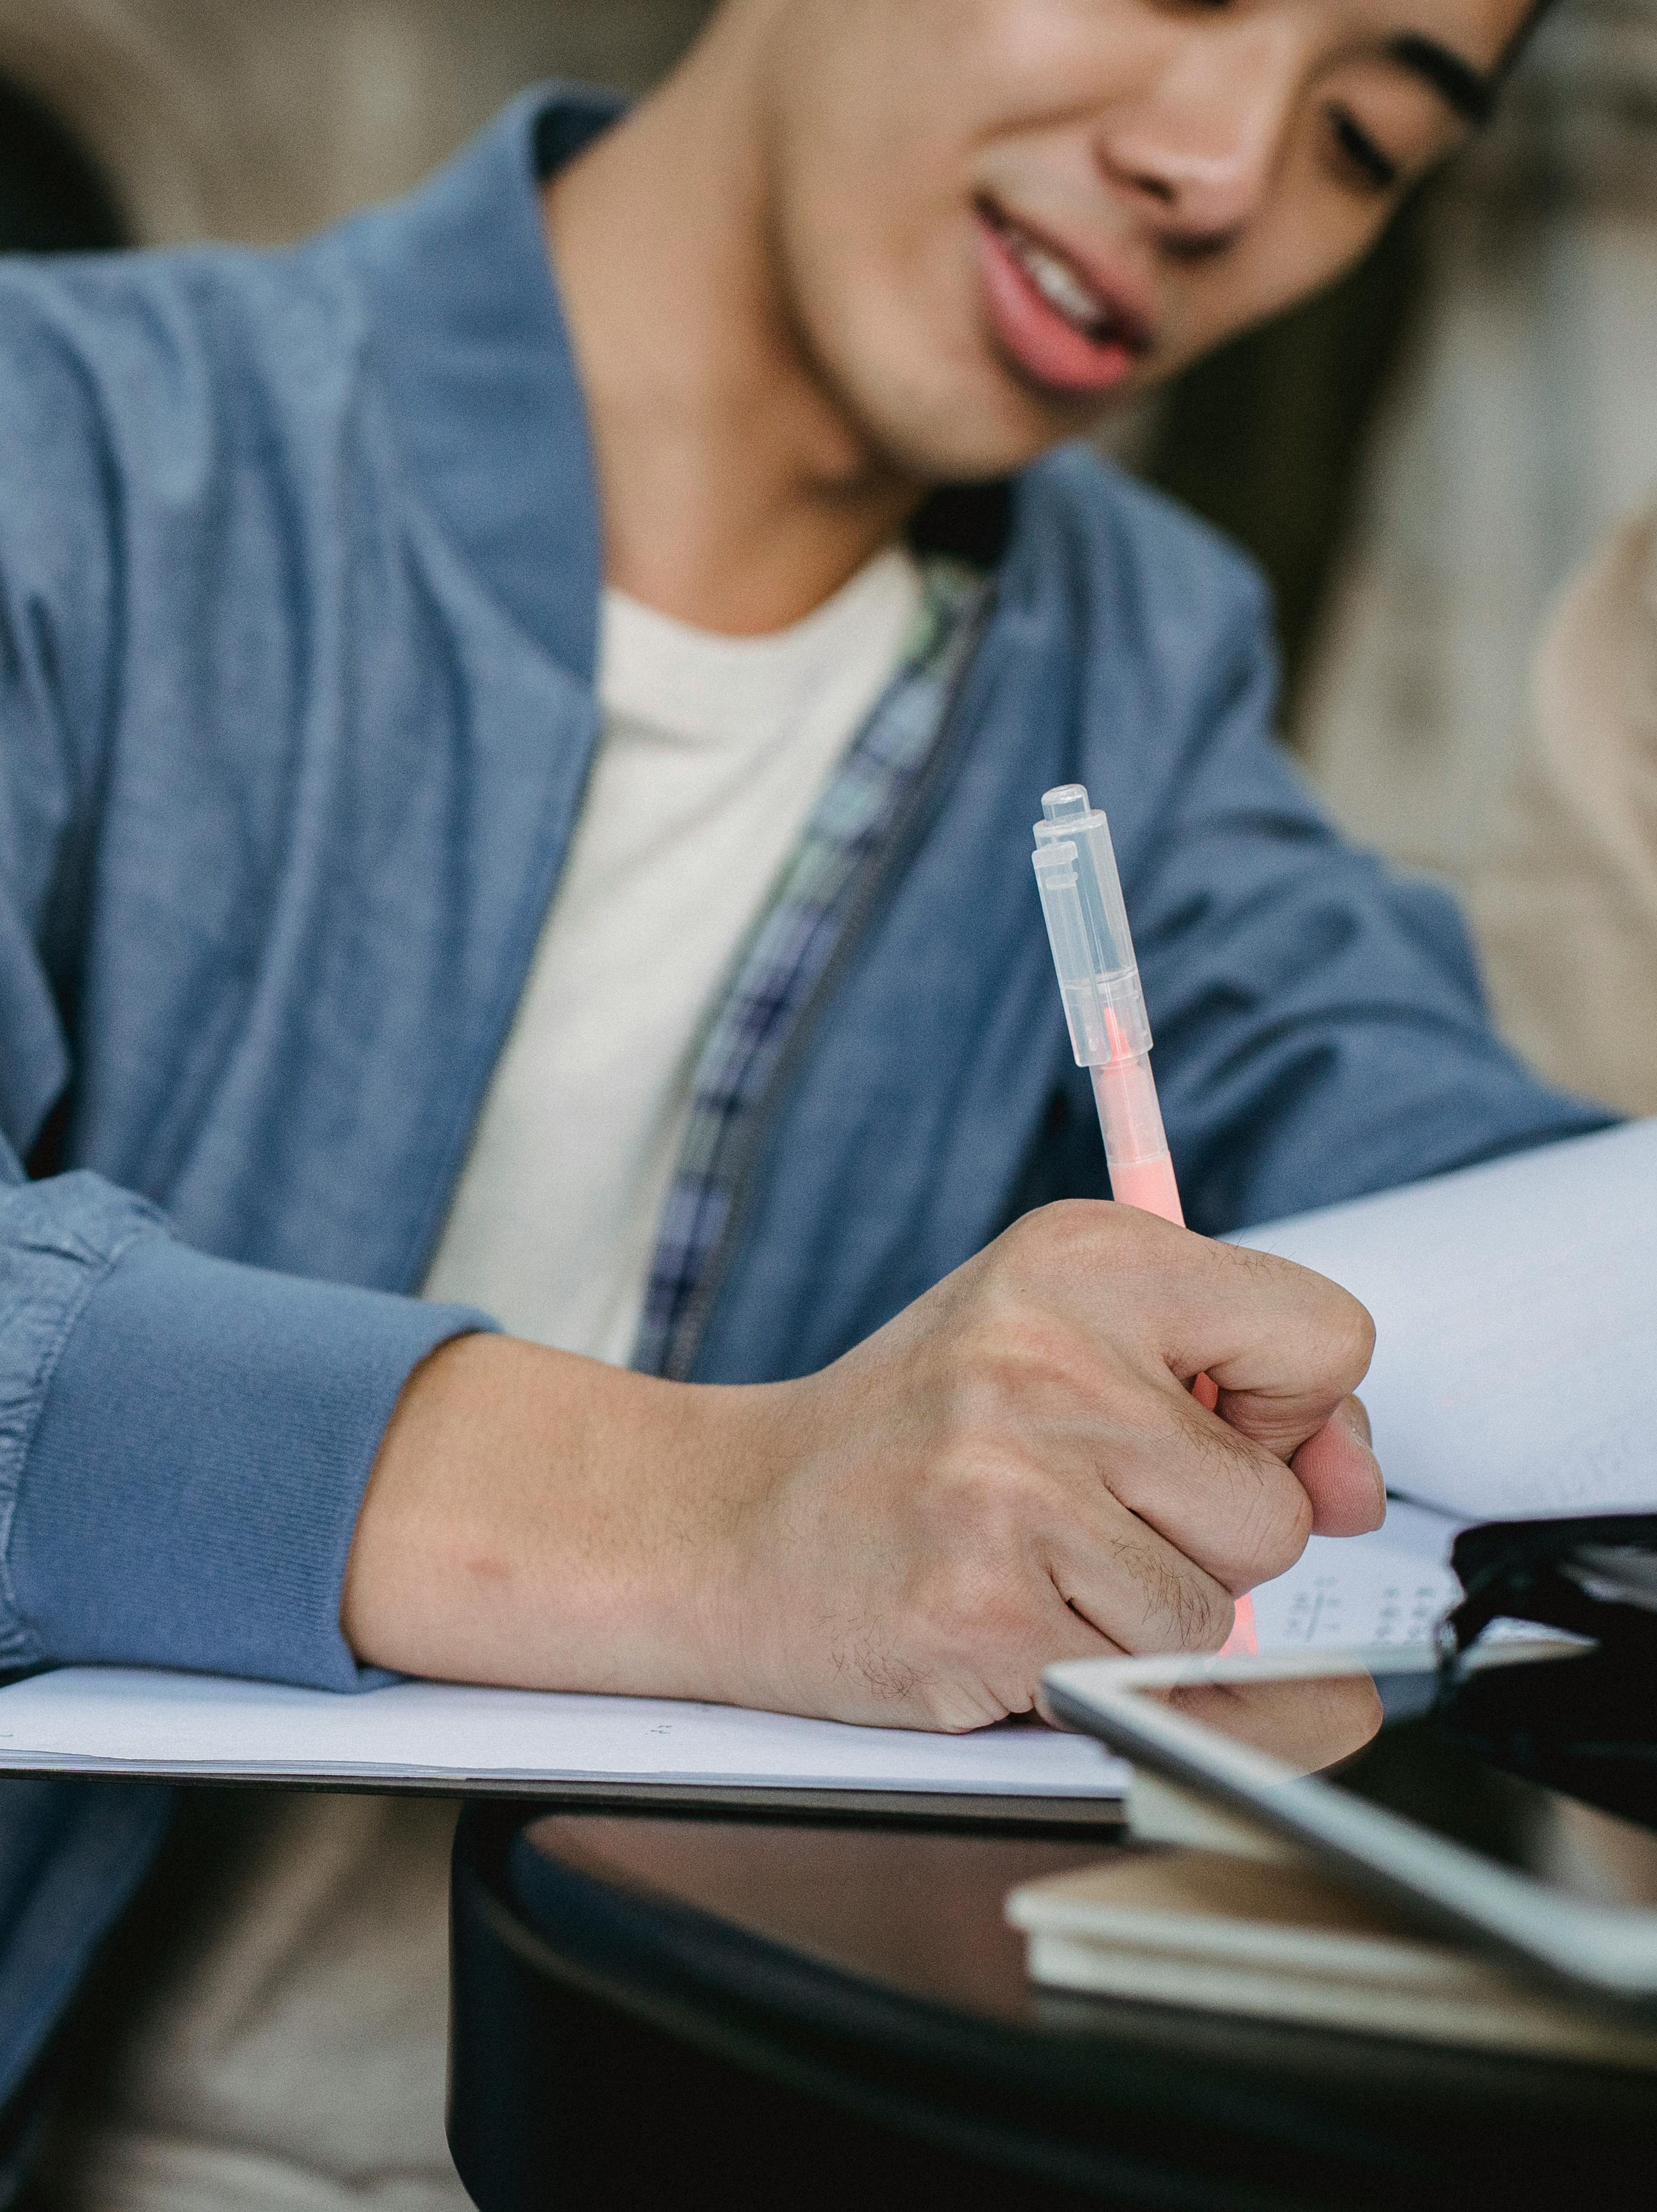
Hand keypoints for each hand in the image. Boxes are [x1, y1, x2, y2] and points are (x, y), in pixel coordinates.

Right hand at [343, 1201, 1379, 1729]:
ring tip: (1028, 1560)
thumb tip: (1354, 1492)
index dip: (1294, 1415)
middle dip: (1207, 1539)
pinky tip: (995, 1612)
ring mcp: (1014, 1482)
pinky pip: (1139, 1683)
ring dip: (1138, 1615)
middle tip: (1083, 1509)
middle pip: (1279, 1507)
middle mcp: (1052, 1353)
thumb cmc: (916, 1434)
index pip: (1327, 1337)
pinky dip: (1083, 1672)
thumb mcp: (1066, 1339)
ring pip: (1216, 1611)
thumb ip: (1234, 1387)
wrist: (728, 1522)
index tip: (1218, 1431)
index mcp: (1088, 1258)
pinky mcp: (987, 1606)